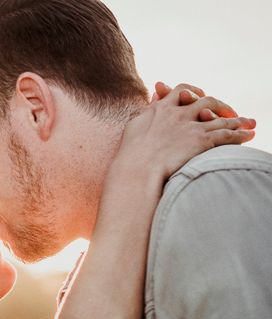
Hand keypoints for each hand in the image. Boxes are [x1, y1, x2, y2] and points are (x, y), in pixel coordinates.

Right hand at [114, 84, 255, 181]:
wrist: (137, 168)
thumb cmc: (130, 154)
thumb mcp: (134, 127)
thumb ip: (146, 113)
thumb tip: (152, 103)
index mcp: (161, 108)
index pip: (181, 89)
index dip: (193, 91)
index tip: (199, 94)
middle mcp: (178, 113)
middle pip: (206, 100)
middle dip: (219, 104)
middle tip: (228, 111)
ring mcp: (191, 125)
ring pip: (221, 117)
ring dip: (237, 120)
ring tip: (249, 123)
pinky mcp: (202, 140)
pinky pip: (227, 134)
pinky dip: (241, 134)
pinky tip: (250, 135)